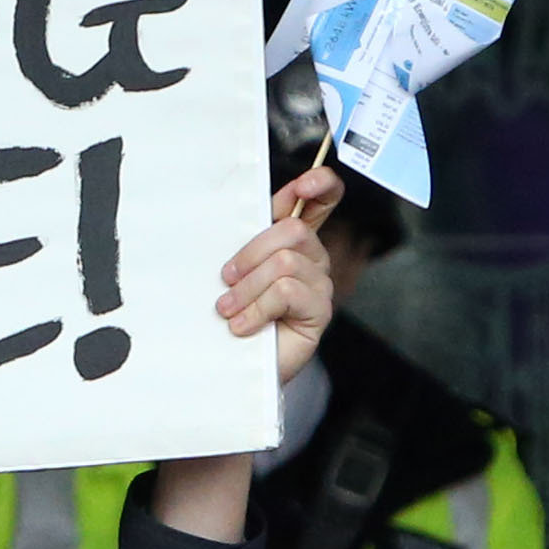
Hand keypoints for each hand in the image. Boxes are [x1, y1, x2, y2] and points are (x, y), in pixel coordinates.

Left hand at [218, 168, 343, 387]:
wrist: (234, 363)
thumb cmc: (233, 313)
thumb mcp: (235, 270)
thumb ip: (245, 240)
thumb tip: (239, 208)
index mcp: (294, 239)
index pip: (322, 200)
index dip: (321, 185)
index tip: (305, 185)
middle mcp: (313, 258)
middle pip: (292, 230)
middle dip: (250, 254)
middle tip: (226, 280)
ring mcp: (319, 284)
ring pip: (284, 263)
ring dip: (247, 289)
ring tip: (229, 310)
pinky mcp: (319, 311)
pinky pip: (286, 291)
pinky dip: (257, 308)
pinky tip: (243, 326)